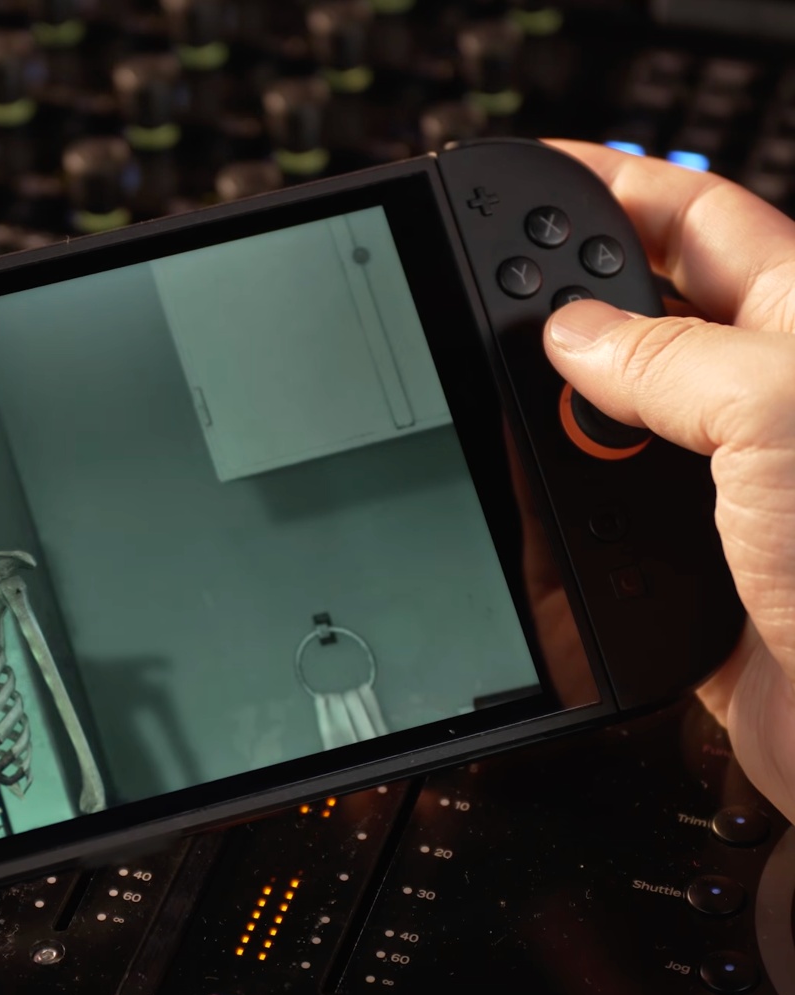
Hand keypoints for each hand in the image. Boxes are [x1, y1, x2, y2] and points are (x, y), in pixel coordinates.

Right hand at [542, 140, 794, 823]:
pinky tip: (526, 499)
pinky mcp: (687, 562)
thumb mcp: (774, 418)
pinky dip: (555, 508)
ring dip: (552, 416)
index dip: (609, 186)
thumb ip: (669, 361)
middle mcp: (762, 398)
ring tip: (497, 403)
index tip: (525, 178)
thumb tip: (573, 334)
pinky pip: (596, 514)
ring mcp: (724, 482)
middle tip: (483, 289)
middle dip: (564, 296)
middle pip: (642, 310)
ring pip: (607, 418)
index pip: (695, 219)